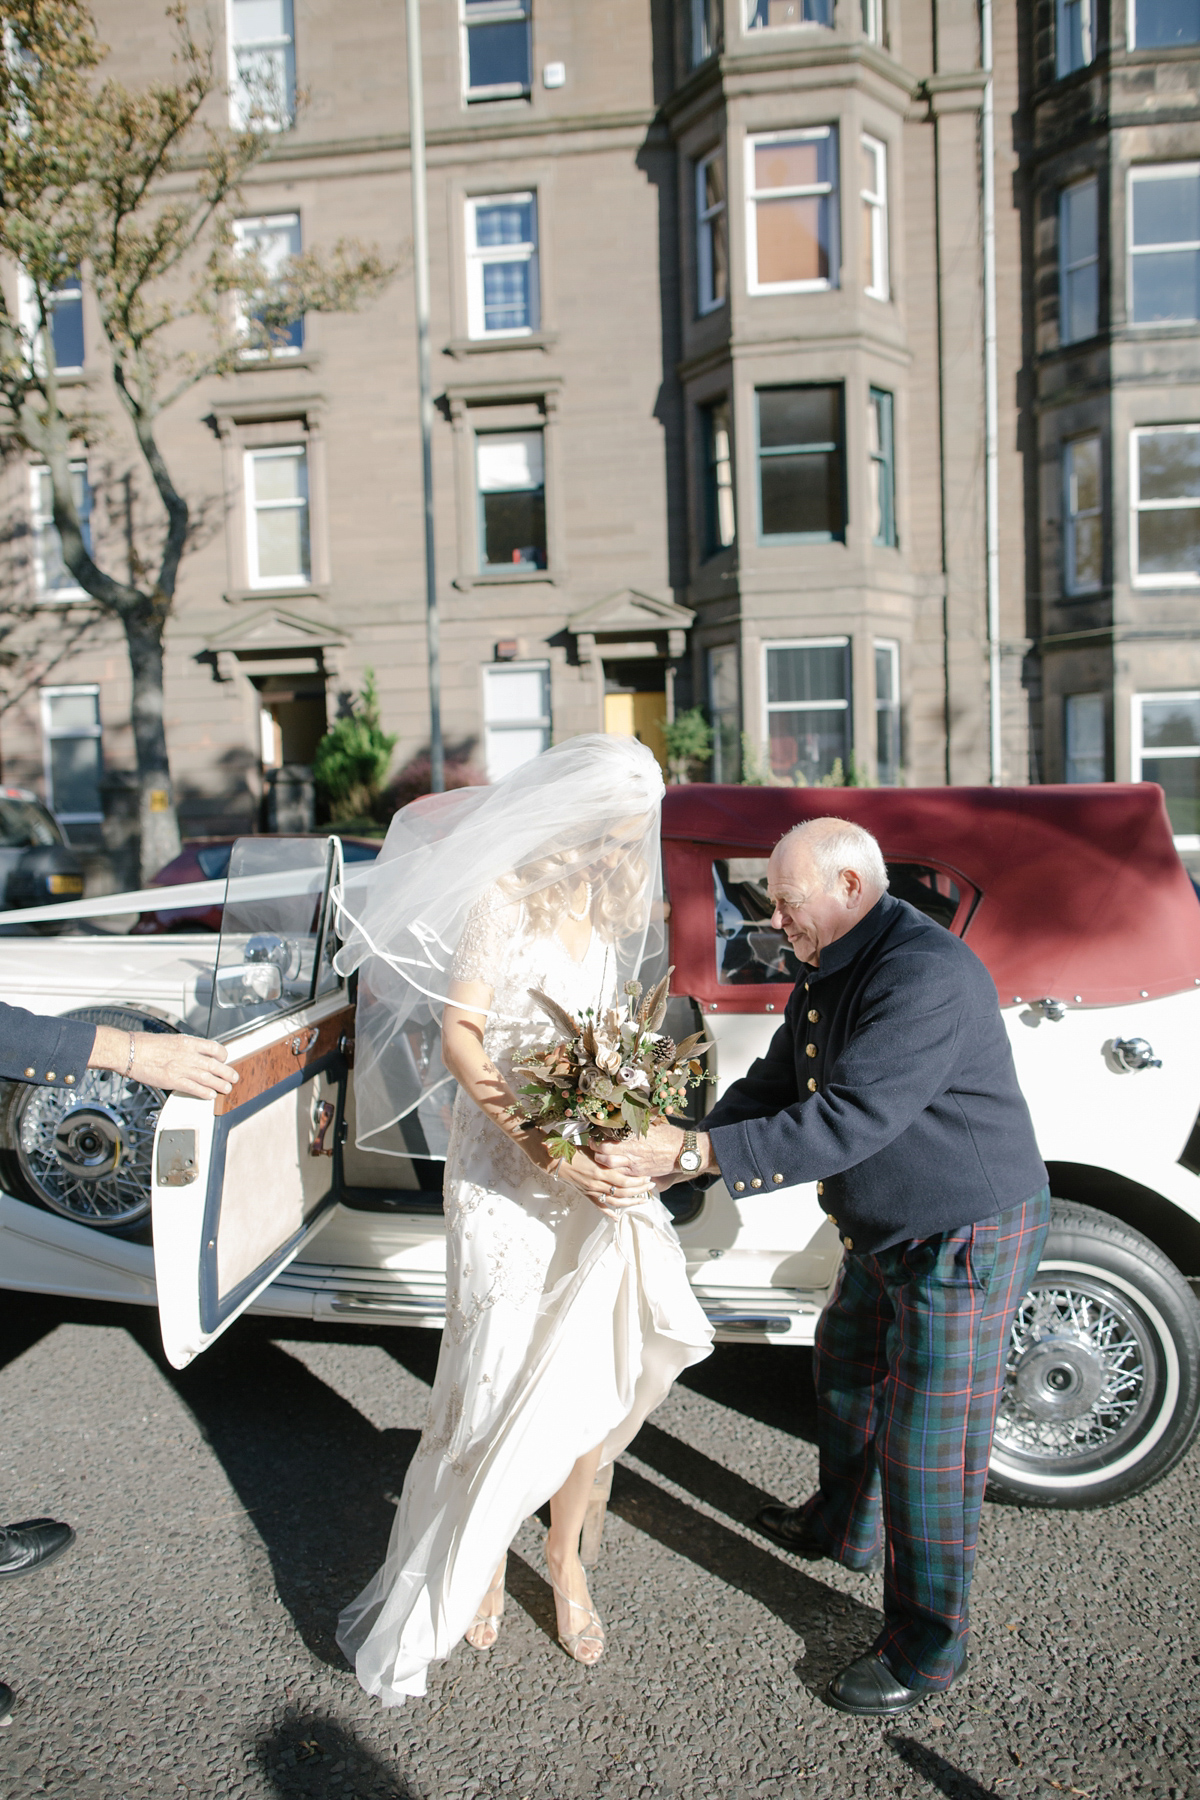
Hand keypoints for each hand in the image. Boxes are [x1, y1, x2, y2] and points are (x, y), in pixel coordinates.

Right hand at [89, 1026, 238, 1100]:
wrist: (129, 1051)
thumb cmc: (145, 1044)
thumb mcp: (170, 1039)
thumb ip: (185, 1047)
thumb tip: (195, 1054)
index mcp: (187, 1042)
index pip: (214, 1047)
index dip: (222, 1055)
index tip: (223, 1059)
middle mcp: (187, 1054)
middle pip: (214, 1064)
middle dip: (227, 1072)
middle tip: (233, 1077)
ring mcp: (181, 1068)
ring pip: (207, 1078)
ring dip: (220, 1084)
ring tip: (227, 1089)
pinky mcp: (172, 1081)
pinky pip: (193, 1088)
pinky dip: (205, 1092)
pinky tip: (211, 1095)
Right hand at [540, 1142, 651, 1215]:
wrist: (557, 1161)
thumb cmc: (575, 1152)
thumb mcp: (593, 1150)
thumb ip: (608, 1154)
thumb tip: (624, 1152)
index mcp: (600, 1171)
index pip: (625, 1179)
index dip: (638, 1180)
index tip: (648, 1176)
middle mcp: (598, 1184)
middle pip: (624, 1191)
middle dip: (640, 1190)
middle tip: (651, 1187)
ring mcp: (593, 1191)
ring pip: (615, 1202)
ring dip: (631, 1203)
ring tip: (643, 1201)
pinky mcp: (587, 1195)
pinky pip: (600, 1207)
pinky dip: (609, 1214)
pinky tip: (618, 1218)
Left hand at [593, 1119, 690, 1183]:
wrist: (683, 1153)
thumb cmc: (669, 1137)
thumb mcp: (652, 1127)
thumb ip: (636, 1125)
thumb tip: (625, 1119)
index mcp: (634, 1139)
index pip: (607, 1141)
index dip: (597, 1140)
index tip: (594, 1136)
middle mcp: (632, 1153)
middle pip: (604, 1155)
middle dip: (596, 1152)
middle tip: (594, 1147)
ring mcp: (635, 1165)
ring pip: (610, 1166)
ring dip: (603, 1162)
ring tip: (601, 1157)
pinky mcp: (639, 1174)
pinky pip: (622, 1174)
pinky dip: (615, 1171)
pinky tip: (614, 1166)